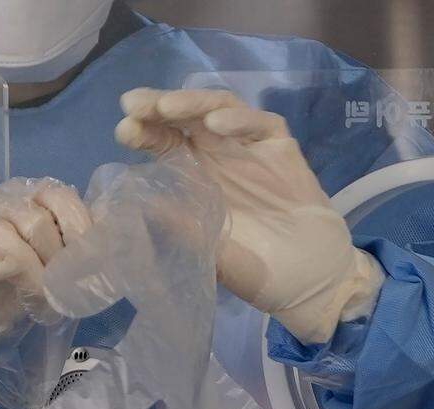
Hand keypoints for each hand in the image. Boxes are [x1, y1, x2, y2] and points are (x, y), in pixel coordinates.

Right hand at [0, 178, 90, 353]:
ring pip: (5, 235)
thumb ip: (76, 245)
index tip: (88, 262)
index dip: (79, 229)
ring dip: (29, 273)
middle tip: (61, 291)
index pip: (60, 196)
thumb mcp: (53, 261)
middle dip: (55, 261)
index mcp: (30, 197)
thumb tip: (110, 245)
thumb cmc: (17, 283)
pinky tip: (3, 278)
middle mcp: (1, 200)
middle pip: (37, 220)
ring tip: (39, 299)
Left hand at [115, 88, 383, 343]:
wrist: (309, 280)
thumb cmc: (254, 267)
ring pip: (218, 110)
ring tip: (167, 108)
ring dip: (192, 104)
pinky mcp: (280, 147)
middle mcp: (217, 154)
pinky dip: (237, 121)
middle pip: (184, 117)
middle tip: (133, 104)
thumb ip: (175, 224)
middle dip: (158, 106)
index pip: (163, 143)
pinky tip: (216, 126)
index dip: (144, 132)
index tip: (123, 130)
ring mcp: (249, 147)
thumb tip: (128, 203)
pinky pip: (259, 124)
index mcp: (192, 175)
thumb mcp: (205, 249)